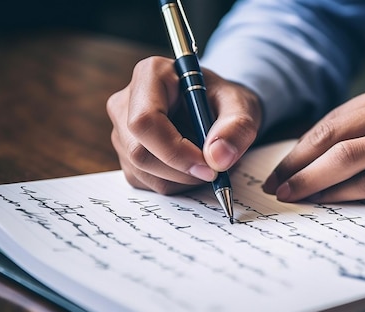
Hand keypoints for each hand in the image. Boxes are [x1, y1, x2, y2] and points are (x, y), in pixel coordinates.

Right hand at [107, 56, 261, 193]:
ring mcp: (122, 130)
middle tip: (215, 170)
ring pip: (141, 171)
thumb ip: (237, 127)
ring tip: (207, 162)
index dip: (175, 150)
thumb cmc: (225, 102)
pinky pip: (145, 182)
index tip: (208, 166)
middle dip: (180, 170)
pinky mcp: (127, 155)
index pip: (145, 121)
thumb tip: (218, 157)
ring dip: (181, 179)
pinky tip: (192, 167)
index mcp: (151, 75)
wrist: (219, 110)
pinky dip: (175, 184)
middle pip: (138, 151)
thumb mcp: (242, 107)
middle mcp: (127, 101)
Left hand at [262, 74, 364, 201]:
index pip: (336, 118)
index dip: (304, 143)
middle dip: (297, 161)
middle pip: (334, 135)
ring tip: (290, 194)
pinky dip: (345, 193)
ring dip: (312, 179)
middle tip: (275, 182)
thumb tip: (335, 147)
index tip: (284, 162)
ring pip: (349, 158)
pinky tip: (327, 201)